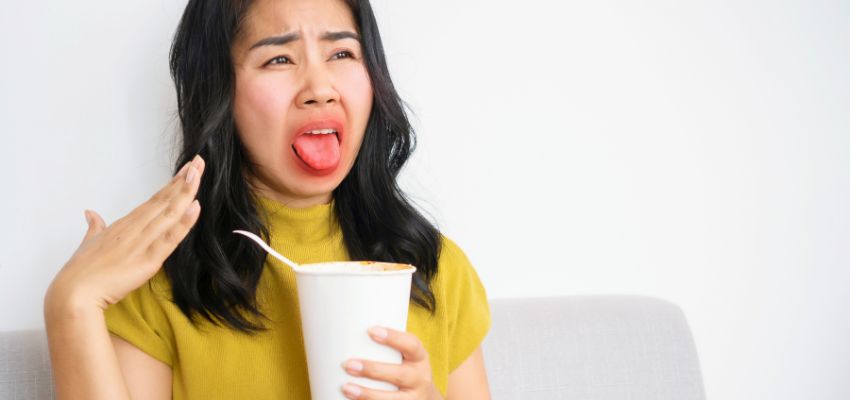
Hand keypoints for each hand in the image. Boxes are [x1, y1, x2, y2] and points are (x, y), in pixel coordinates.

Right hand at [45, 155, 205, 312]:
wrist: (73, 294)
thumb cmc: (80, 271)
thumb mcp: (89, 243)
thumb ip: (95, 227)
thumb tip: (91, 213)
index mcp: (125, 224)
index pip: (155, 200)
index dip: (172, 184)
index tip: (187, 169)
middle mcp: (135, 229)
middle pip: (164, 200)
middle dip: (184, 181)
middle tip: (199, 161)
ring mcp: (142, 243)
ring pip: (169, 214)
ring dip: (185, 193)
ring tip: (197, 173)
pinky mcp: (148, 260)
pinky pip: (169, 239)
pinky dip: (183, 223)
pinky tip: (195, 207)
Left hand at [341, 326, 441, 399]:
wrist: (425, 399)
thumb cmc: (406, 369)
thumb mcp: (406, 356)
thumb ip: (387, 346)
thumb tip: (349, 328)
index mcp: (420, 358)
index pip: (411, 345)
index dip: (393, 338)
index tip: (371, 331)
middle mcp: (420, 379)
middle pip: (399, 375)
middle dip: (373, 370)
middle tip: (348, 364)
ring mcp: (414, 399)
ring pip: (392, 399)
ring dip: (367, 394)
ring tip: (346, 387)